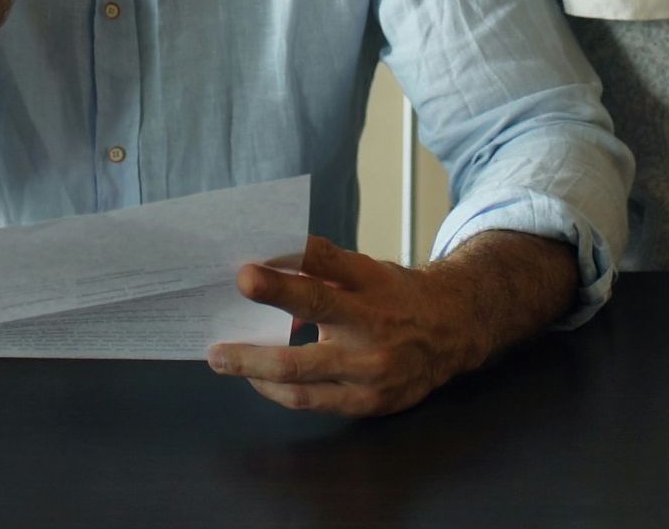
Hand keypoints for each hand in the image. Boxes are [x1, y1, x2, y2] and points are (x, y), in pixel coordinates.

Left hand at [207, 235, 478, 416]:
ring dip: (254, 369)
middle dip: (260, 328)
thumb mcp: (364, 271)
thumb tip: (261, 267)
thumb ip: (319, 270)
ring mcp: (371, 368)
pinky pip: (310, 401)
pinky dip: (277, 390)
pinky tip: (257, 379)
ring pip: (301, 376)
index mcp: (369, 283)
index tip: (245, 273)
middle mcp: (371, 325)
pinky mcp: (369, 401)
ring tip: (223, 360)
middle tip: (218, 342)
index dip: (285, 268)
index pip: (323, 267)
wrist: (450, 331)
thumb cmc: (393, 296)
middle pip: (309, 321)